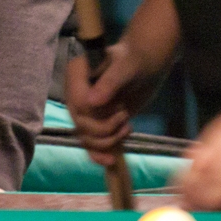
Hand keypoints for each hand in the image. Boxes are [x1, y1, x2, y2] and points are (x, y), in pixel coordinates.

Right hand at [64, 40, 158, 166]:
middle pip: (80, 124)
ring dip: (107, 141)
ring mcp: (85, 110)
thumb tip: (91, 103)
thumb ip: (110, 82)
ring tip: (126, 128)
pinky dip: (99, 154)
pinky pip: (90, 144)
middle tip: (124, 116)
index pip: (78, 104)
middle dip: (104, 129)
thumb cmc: (134, 59)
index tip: (120, 108)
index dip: (97, 114)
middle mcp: (75, 94)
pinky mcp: (96, 122)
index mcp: (76, 76)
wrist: (144, 65)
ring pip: (85, 137)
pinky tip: (111, 160)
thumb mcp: (125, 67)